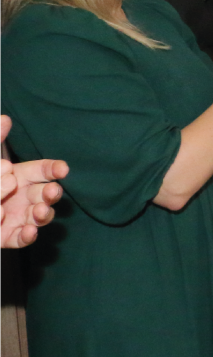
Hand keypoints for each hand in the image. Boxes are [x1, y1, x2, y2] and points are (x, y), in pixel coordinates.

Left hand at [1, 116, 68, 248]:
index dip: (54, 169)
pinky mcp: (6, 236)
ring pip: (38, 216)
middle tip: (52, 191)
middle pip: (45, 193)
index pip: (44, 171)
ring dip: (44, 214)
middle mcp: (21, 196)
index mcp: (18, 176)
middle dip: (52, 193)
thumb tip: (5, 119)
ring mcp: (15, 217)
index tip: (62, 169)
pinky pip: (21, 238)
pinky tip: (30, 231)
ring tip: (41, 211)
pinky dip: (28, 236)